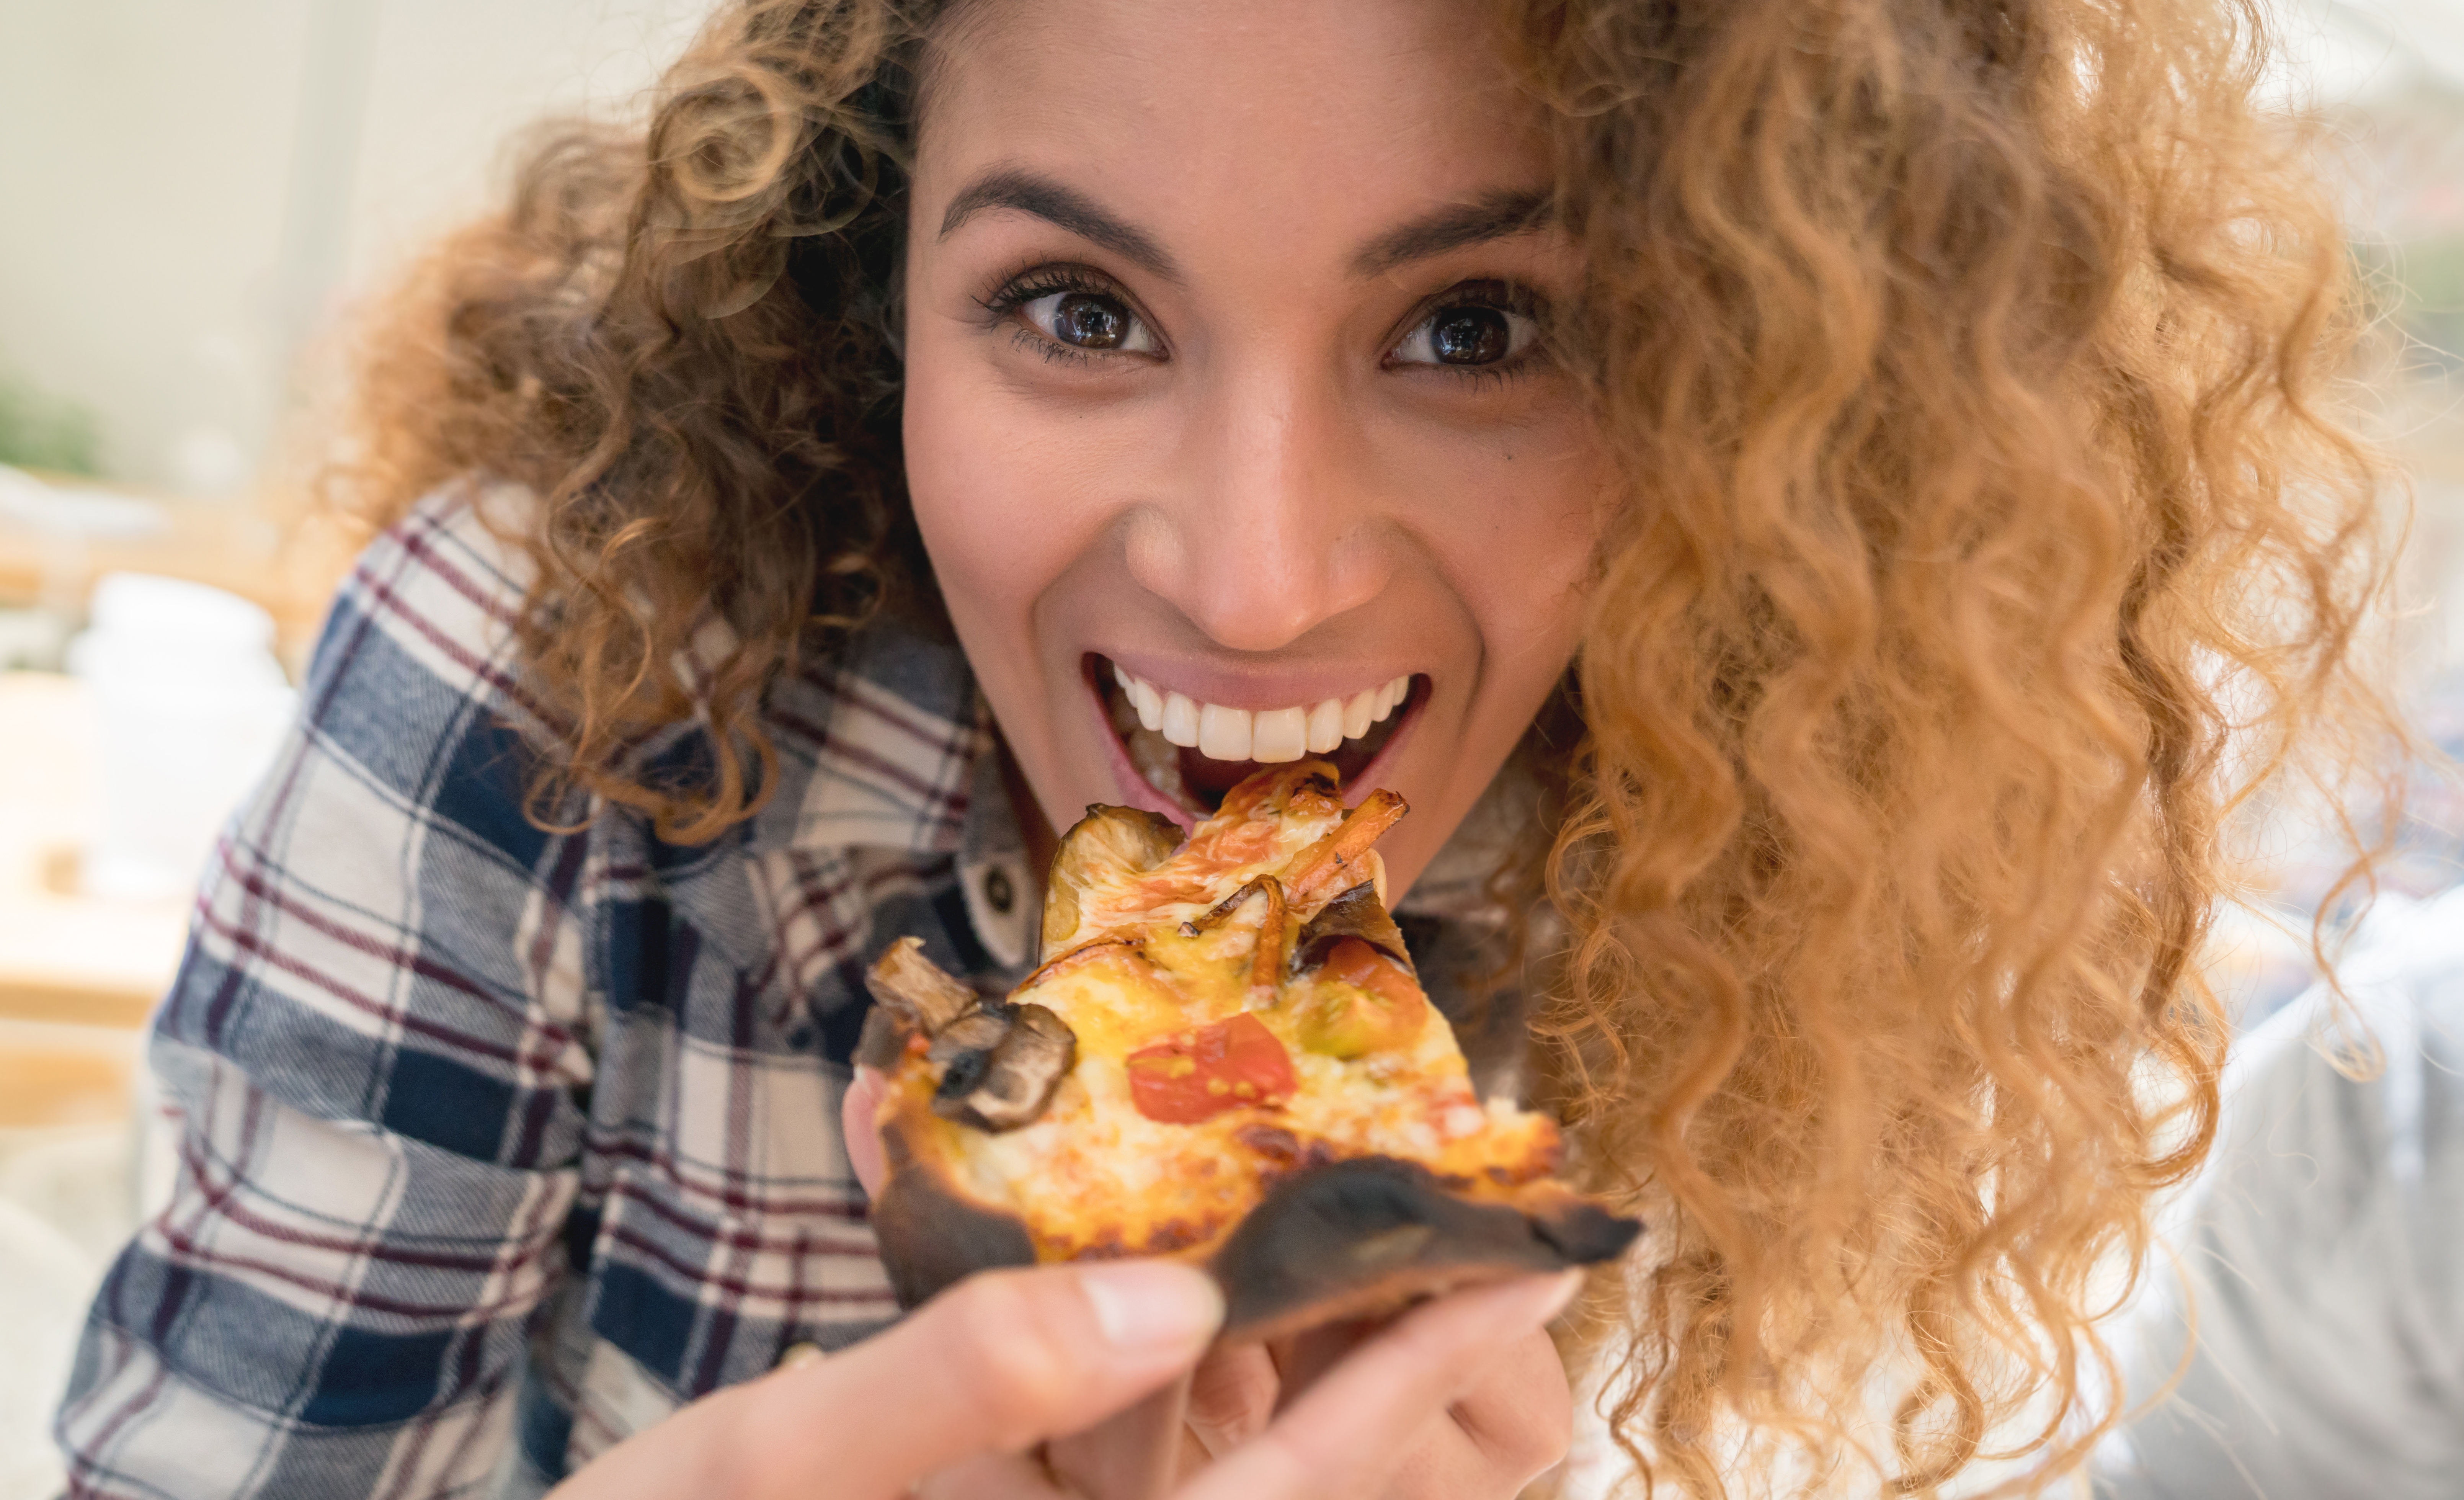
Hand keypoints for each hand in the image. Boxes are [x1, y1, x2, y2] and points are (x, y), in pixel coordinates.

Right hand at [544, 1241, 1578, 1499]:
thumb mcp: (770, 1468)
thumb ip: (964, 1379)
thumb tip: (1172, 1296)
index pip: (1294, 1488)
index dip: (1416, 1378)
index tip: (1526, 1271)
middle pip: (1283, 1484)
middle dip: (1386, 1359)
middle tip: (1481, 1226)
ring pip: (1208, 1465)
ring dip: (1281, 1356)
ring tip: (1357, 1226)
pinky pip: (1119, 1459)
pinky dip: (1158, 1376)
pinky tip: (1180, 1291)